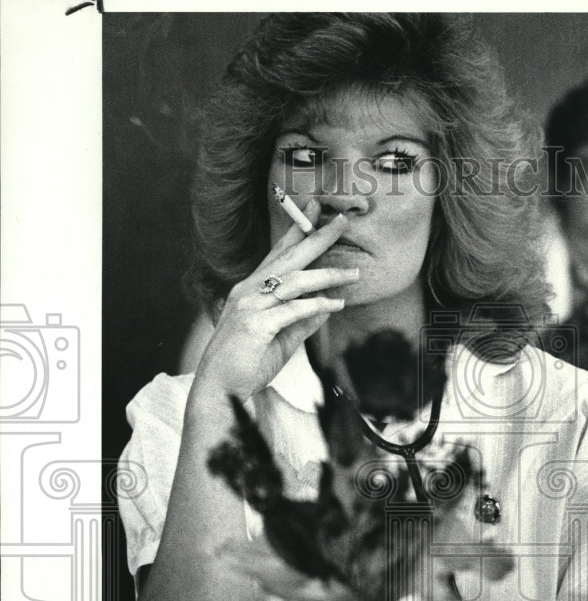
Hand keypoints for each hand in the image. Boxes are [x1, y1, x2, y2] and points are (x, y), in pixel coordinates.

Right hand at [192, 203, 358, 404]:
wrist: (220, 389)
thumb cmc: (247, 364)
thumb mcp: (282, 339)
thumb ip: (303, 322)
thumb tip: (327, 307)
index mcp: (251, 290)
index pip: (277, 254)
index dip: (296, 231)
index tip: (314, 211)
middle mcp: (248, 291)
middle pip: (288, 258)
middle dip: (316, 237)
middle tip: (342, 221)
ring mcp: (250, 306)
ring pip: (294, 281)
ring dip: (327, 275)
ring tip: (354, 274)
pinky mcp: (255, 324)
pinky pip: (293, 309)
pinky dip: (316, 305)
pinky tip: (336, 304)